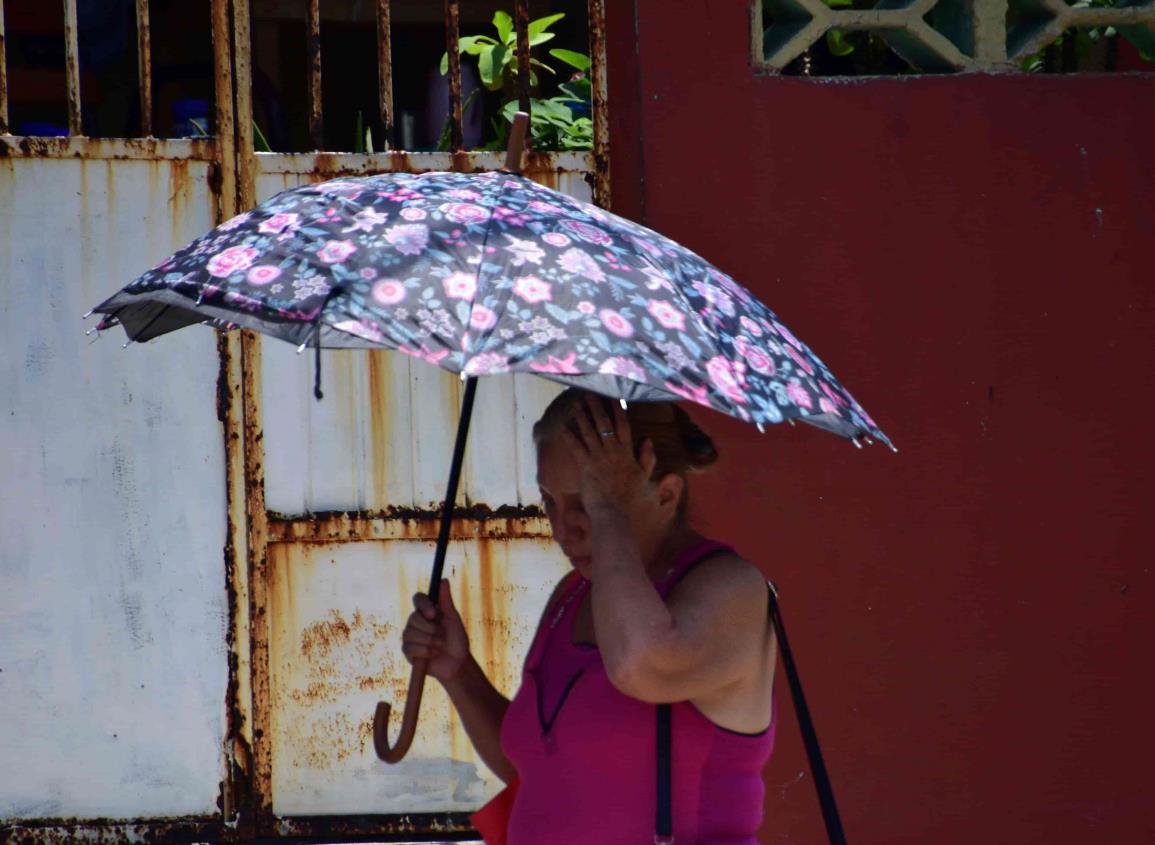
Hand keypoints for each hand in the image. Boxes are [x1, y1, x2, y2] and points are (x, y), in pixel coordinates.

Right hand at [400, 581, 469, 682]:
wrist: (457, 663)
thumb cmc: (457, 640)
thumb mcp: (453, 619)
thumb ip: (446, 601)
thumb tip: (443, 580)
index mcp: (427, 611)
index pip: (418, 599)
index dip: (424, 605)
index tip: (434, 614)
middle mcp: (415, 621)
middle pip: (413, 618)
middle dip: (431, 629)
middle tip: (442, 636)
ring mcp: (410, 636)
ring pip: (411, 633)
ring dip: (430, 641)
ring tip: (440, 646)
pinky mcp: (408, 651)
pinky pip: (410, 648)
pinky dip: (426, 651)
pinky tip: (434, 654)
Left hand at [564, 396, 659, 525]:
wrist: (616, 512)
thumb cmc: (630, 496)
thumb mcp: (644, 476)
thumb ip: (647, 457)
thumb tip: (647, 440)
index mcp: (626, 452)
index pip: (623, 425)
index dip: (618, 409)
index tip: (613, 396)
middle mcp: (612, 451)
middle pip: (604, 424)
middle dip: (596, 407)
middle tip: (589, 393)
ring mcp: (598, 458)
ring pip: (589, 432)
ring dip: (582, 417)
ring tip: (576, 404)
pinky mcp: (585, 466)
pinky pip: (576, 448)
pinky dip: (569, 436)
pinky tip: (563, 426)